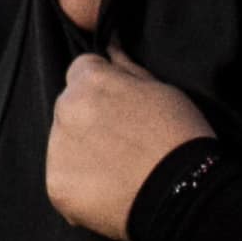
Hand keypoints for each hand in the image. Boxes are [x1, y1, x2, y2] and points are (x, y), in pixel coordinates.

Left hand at [46, 47, 213, 240]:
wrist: (185, 193)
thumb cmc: (181, 136)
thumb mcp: (163, 90)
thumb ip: (127, 69)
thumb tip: (110, 47)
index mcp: (89, 81)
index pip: (81, 70)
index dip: (103, 87)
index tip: (122, 107)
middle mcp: (65, 109)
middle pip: (69, 107)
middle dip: (88, 118)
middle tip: (123, 142)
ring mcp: (57, 148)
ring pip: (63, 143)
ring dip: (82, 152)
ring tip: (119, 170)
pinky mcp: (56, 185)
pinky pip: (63, 179)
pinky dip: (81, 186)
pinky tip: (110, 192)